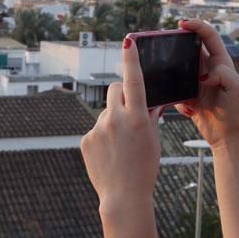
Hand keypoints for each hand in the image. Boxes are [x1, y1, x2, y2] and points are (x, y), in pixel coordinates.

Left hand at [80, 36, 162, 208]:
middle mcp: (116, 119)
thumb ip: (150, 116)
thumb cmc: (144, 168)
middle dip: (121, 94)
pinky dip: (103, 137)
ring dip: (113, 120)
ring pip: (106, 112)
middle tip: (128, 109)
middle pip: (114, 90)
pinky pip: (96, 129)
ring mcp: (98, 129)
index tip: (127, 41)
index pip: (134, 80)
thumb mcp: (153, 140)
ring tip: (120, 145)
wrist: (123, 196)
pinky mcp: (86, 139)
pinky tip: (109, 154)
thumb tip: (151, 101)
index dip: (131, 59)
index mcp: (138, 117)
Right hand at [175, 19, 238, 147]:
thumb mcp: (237, 88)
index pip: (208, 35)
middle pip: (189, 48)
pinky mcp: (188, 96)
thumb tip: (203, 75)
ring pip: (178, 68)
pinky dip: (177, 99)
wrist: (227, 136)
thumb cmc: (236, 111)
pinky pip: (175, 91)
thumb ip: (223, 74)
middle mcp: (208, 68)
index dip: (196, 25)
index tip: (181, 24)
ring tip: (173, 82)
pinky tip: (190, 110)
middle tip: (164, 45)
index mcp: (221, 62)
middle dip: (177, 45)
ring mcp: (196, 82)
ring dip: (173, 73)